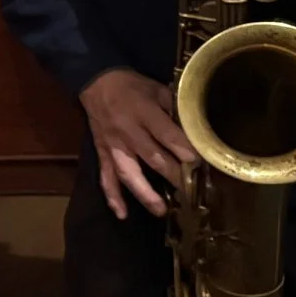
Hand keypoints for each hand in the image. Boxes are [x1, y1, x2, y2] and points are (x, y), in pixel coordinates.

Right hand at [80, 67, 194, 219]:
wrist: (96, 82)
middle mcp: (128, 132)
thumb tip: (195, 131)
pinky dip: (112, 196)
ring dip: (145, 193)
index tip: (199, 163)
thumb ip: (174, 110)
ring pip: (129, 173)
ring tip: (160, 210)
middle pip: (153, 158)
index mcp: (144, 112)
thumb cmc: (132, 86)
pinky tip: (122, 214)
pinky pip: (106, 177)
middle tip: (191, 192)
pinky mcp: (103, 153)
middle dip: (173, 176)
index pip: (166, 135)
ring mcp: (114, 145)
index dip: (183, 150)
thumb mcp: (157, 89)